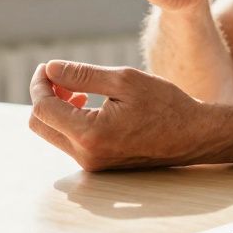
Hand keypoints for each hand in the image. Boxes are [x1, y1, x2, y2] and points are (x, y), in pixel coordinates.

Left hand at [27, 60, 221, 170]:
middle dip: (44, 96)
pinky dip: (70, 120)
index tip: (48, 67)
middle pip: (39, 124)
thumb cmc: (165, 105)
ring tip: (78, 89)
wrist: (194, 135)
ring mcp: (92, 164)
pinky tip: (89, 104)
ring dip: (56, 108)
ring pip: (53, 133)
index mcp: (90, 134)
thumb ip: (81, 74)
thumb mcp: (124, 79)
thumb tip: (49, 69)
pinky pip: (70, 141)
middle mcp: (86, 155)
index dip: (39, 83)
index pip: (42, 108)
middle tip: (61, 76)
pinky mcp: (99, 164)